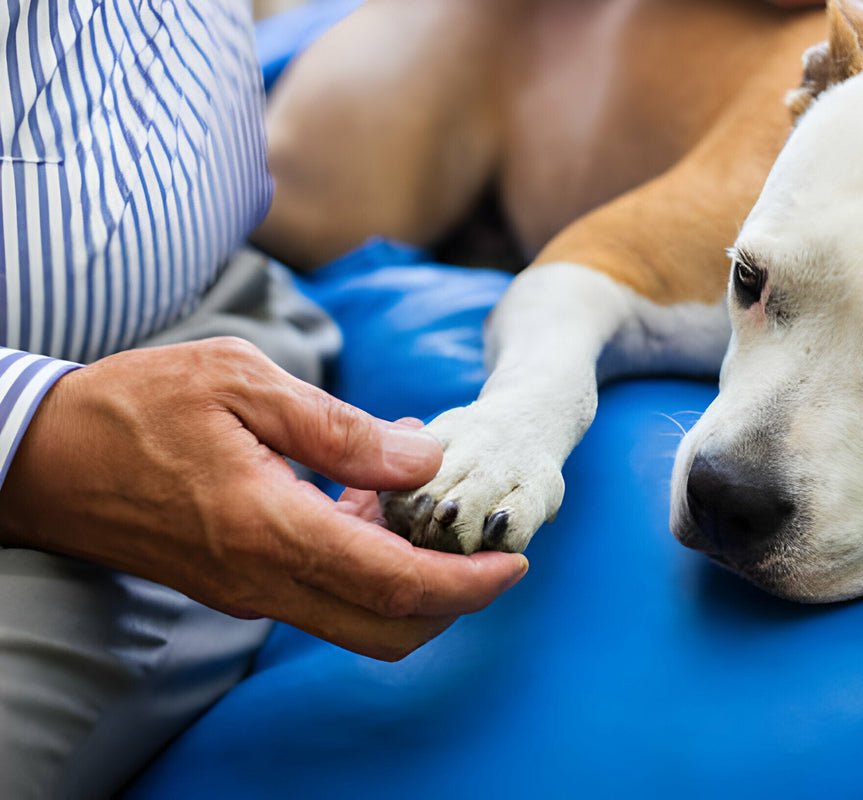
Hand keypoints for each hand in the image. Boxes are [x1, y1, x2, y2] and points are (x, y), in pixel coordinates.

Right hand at [0, 338, 527, 660]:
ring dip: (409, 579)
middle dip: (453, 600)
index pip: (393, 584)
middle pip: (386, 627)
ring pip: (355, 618)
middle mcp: (261, 579)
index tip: (513, 562)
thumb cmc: (136, 406)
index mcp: (269, 528)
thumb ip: (341, 427)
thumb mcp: (244, 383)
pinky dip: (364, 564)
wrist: (41, 457)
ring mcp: (246, 590)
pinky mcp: (235, 584)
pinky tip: (368, 496)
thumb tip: (424, 456)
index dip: (466, 584)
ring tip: (421, 500)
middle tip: (486, 545)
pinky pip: (319, 593)